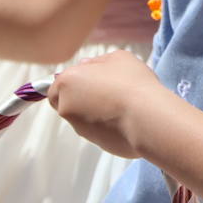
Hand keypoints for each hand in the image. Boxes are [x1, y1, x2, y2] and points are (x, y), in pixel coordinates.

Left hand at [47, 50, 162, 158]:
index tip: (91, 81)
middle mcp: (67, 108)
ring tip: (121, 105)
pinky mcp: (97, 145)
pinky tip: (126, 119)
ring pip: (84, 120)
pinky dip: (108, 127)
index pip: (55, 87)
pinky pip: (99, 132)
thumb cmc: (132, 83)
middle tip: (106, 92)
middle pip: (68, 104)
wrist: (147, 116)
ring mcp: (81, 129)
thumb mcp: (117, 57)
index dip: (73, 83)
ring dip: (96, 113)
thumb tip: (86, 67)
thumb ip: (96, 62)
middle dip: (83, 99)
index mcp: (67, 82)